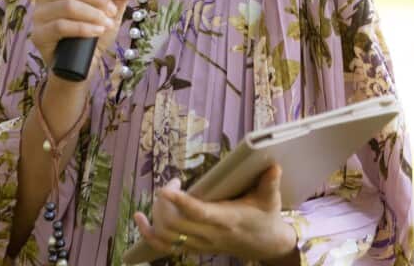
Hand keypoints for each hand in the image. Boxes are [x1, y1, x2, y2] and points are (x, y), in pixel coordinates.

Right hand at [30, 0, 132, 80]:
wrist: (81, 67)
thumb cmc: (93, 35)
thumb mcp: (109, 14)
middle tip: (112, 11)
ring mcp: (39, 15)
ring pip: (67, 6)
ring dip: (93, 14)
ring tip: (107, 24)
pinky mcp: (38, 35)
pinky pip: (61, 26)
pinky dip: (84, 28)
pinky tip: (97, 32)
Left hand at [132, 166, 297, 261]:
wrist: (267, 245)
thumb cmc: (266, 217)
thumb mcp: (270, 200)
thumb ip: (269, 183)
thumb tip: (273, 165)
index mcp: (226, 219)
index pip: (198, 213)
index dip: (181, 202)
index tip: (167, 188)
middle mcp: (210, 234)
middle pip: (175, 225)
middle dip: (164, 205)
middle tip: (170, 185)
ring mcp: (201, 244)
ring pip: (167, 237)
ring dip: (155, 218)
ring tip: (156, 200)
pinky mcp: (195, 248)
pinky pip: (166, 247)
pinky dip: (150, 235)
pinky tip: (140, 220)